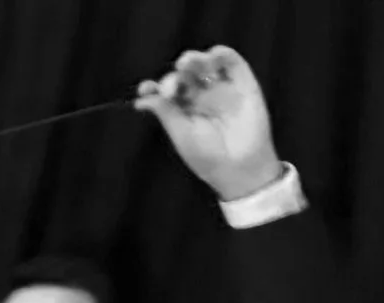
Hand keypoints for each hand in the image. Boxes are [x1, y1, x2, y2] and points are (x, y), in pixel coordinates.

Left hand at [136, 47, 281, 201]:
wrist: (240, 167)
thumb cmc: (208, 156)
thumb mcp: (181, 134)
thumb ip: (166, 112)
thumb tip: (141, 99)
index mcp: (183, 109)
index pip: (166, 91)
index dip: (154, 87)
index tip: (145, 89)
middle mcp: (201, 96)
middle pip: (184, 75)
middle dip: (174, 75)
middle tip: (171, 88)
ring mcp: (221, 88)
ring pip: (205, 64)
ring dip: (194, 59)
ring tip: (186, 65)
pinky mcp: (242, 83)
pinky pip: (232, 63)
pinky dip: (221, 54)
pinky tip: (213, 56)